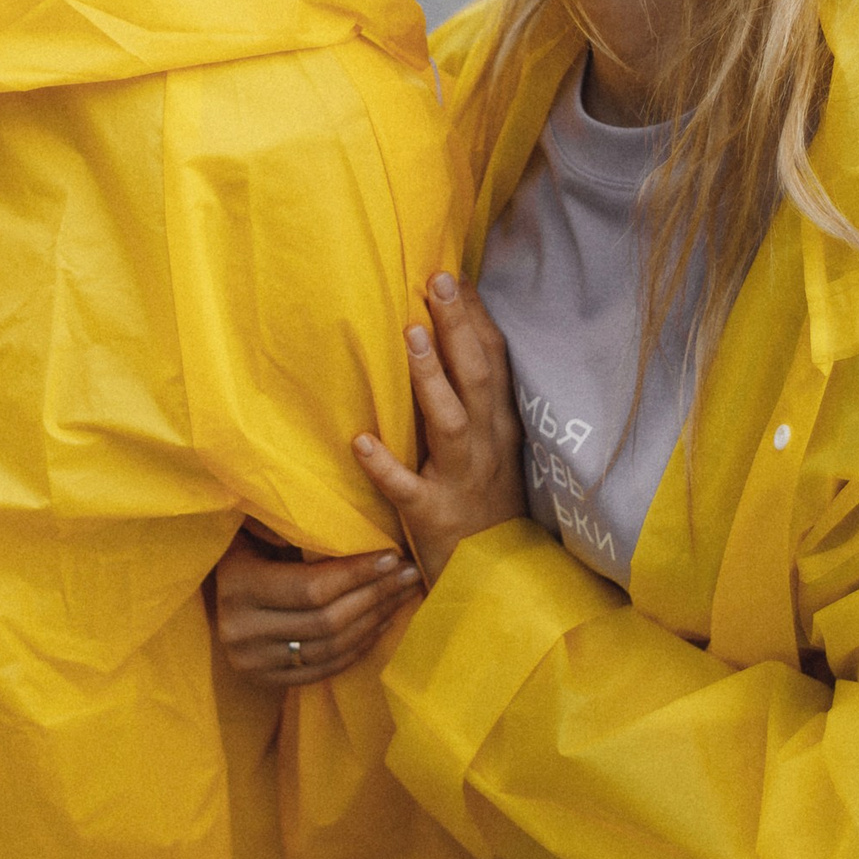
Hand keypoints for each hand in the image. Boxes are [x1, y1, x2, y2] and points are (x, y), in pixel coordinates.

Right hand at [211, 527, 420, 686]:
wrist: (214, 591)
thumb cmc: (246, 544)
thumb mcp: (254, 525)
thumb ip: (284, 521)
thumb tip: (329, 514)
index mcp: (238, 585)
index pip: (312, 588)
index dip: (357, 573)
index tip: (392, 555)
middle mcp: (240, 630)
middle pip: (326, 621)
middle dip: (375, 595)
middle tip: (408, 573)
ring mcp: (252, 662)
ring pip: (330, 648)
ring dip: (374, 621)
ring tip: (402, 595)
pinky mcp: (266, 679)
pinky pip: (325, 669)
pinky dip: (359, 647)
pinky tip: (382, 622)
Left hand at [354, 272, 525, 581]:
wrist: (496, 582)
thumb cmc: (486, 505)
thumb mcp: (492, 449)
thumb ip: (474, 401)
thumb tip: (453, 341)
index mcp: (500, 427)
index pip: (494, 362)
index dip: (477, 318)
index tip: (455, 276)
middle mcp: (487, 447)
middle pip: (476, 378)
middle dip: (458, 328)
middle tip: (437, 282)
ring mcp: (461, 480)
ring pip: (451, 423)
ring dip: (430, 378)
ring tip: (408, 336)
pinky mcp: (433, 516)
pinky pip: (407, 489)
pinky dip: (384, 465)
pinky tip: (359, 442)